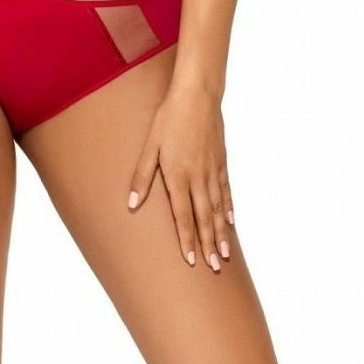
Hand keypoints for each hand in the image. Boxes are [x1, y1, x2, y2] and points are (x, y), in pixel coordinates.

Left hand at [126, 80, 234, 272]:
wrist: (197, 95)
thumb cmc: (169, 117)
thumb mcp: (150, 145)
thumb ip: (141, 176)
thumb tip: (130, 204)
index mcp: (178, 175)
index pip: (182, 215)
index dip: (187, 239)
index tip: (190, 261)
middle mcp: (198, 177)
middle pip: (204, 217)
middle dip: (208, 244)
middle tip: (214, 268)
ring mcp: (212, 170)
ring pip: (218, 208)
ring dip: (221, 233)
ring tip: (225, 255)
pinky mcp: (221, 161)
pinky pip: (226, 191)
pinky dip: (229, 208)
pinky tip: (232, 222)